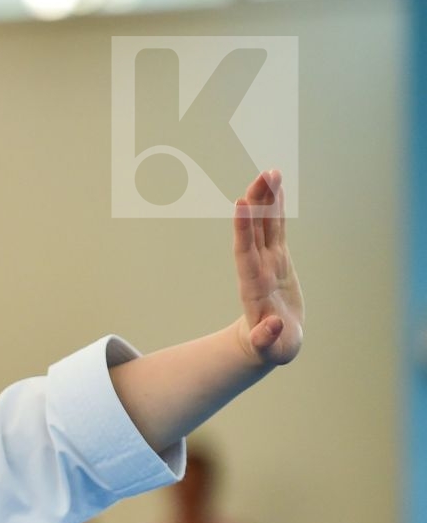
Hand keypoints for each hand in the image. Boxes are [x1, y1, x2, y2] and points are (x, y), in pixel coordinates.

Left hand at [232, 169, 303, 367]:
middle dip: (258, 204)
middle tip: (263, 176)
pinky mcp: (279, 259)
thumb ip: (268, 339)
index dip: (244, 230)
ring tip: (271, 172)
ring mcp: (267, 262)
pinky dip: (277, 210)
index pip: (246, 253)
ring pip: (266, 226)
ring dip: (267, 199)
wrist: (267, 341)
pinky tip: (277, 188)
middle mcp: (257, 269)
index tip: (242, 205)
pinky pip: (277, 229)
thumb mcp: (271, 349)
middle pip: (255, 232)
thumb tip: (270, 326)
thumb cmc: (271, 347)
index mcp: (254, 288)